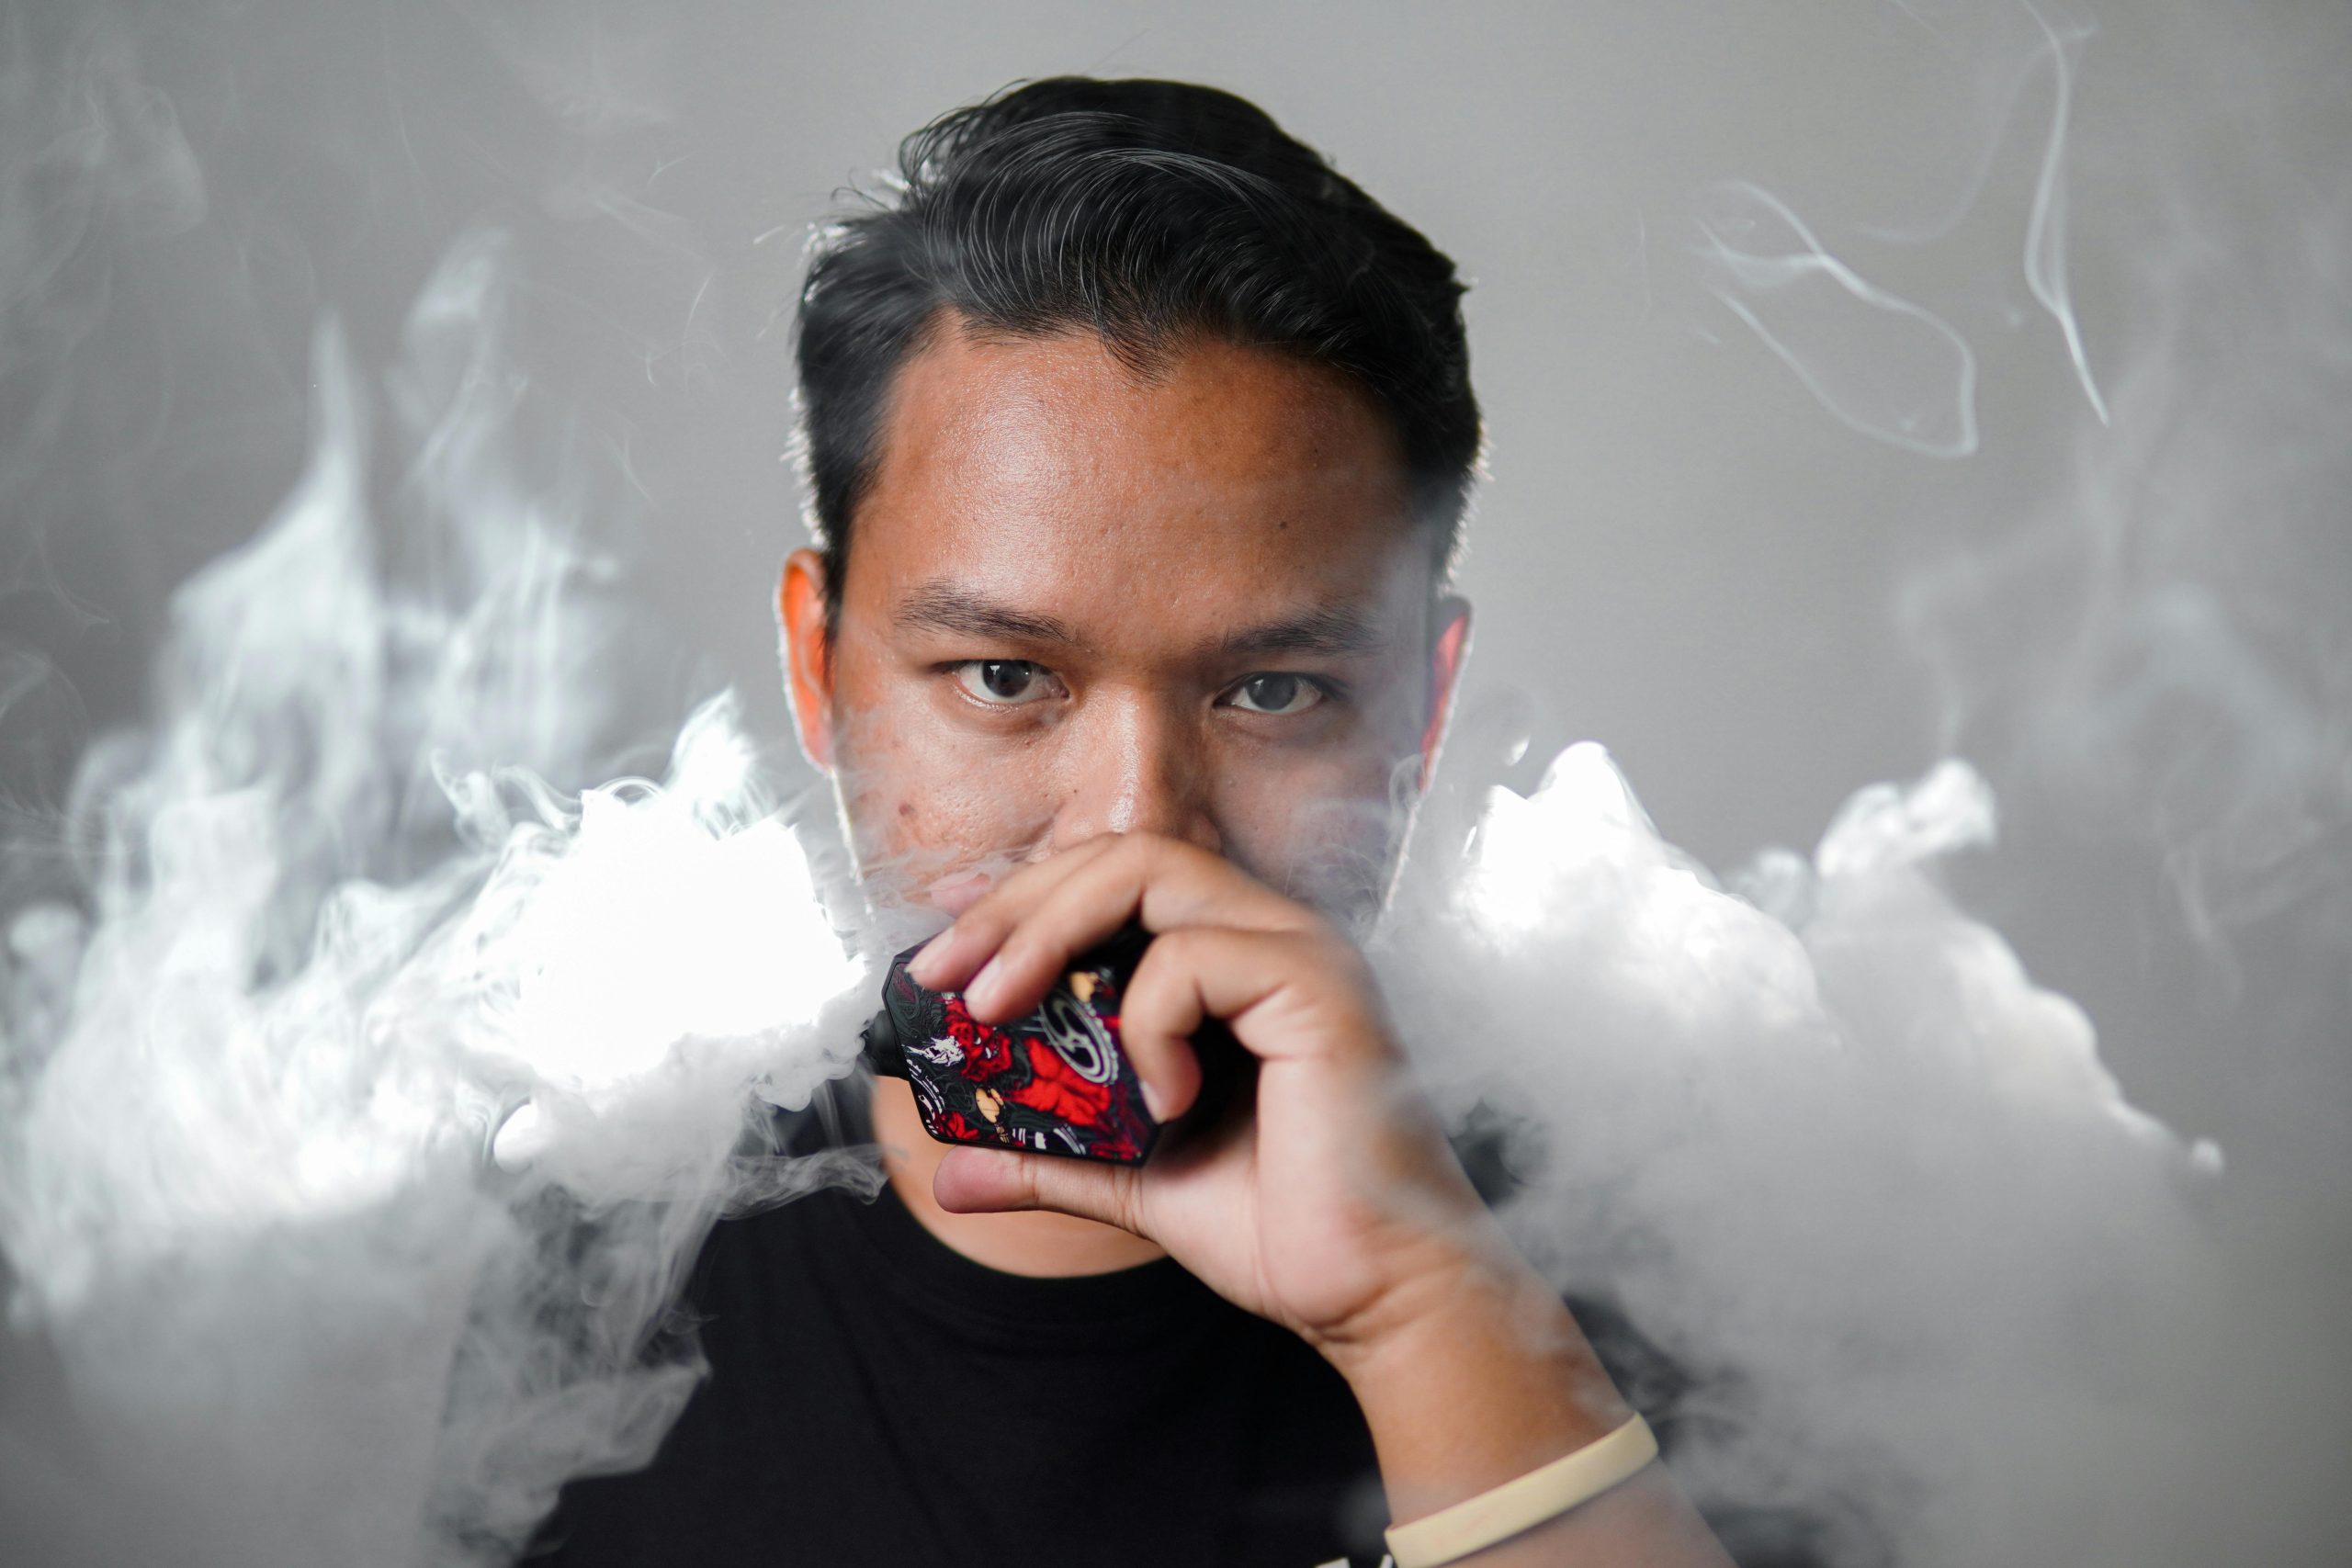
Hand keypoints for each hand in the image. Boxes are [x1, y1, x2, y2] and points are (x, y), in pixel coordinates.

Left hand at [905, 831, 1513, 1360]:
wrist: (1372, 1292)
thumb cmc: (1283, 1226)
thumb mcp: (1133, 1178)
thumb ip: (1048, 1155)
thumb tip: (947, 1171)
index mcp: (1231, 959)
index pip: (1113, 878)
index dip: (1020, 900)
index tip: (941, 954)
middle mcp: (1268, 934)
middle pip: (1121, 852)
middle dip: (1014, 903)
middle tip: (945, 974)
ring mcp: (1299, 949)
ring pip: (1150, 867)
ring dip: (1049, 933)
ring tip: (998, 1011)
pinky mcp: (1318, 986)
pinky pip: (1194, 957)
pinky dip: (1147, 1024)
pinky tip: (1163, 1101)